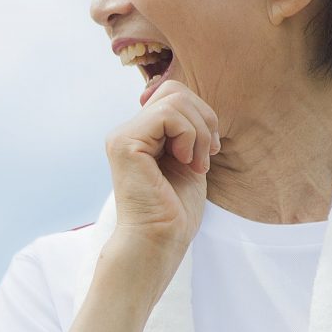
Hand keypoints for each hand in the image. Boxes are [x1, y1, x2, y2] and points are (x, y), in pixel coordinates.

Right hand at [103, 78, 217, 261]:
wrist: (159, 241)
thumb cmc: (175, 210)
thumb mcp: (190, 158)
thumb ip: (188, 129)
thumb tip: (196, 103)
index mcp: (140, 135)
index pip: (174, 94)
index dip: (201, 114)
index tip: (209, 149)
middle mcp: (126, 132)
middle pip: (175, 91)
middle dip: (204, 119)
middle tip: (206, 156)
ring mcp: (122, 136)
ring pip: (175, 100)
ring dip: (199, 132)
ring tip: (197, 163)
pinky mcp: (124, 143)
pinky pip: (168, 115)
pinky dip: (189, 137)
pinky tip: (187, 162)